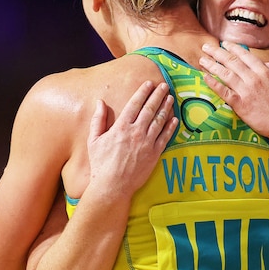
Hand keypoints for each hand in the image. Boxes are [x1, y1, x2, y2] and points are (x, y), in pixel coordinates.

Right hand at [86, 81, 177, 197]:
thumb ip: (98, 119)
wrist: (113, 186)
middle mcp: (136, 132)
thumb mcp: (94, 140)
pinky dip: (171, 127)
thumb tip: (100, 102)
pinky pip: (165, 137)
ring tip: (170, 98)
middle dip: (158, 95)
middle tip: (164, 86)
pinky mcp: (154, 154)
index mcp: (121, 127)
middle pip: (150, 109)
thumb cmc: (101, 164)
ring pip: (160, 121)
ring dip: (166, 107)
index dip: (143, 92)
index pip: (135, 104)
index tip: (149, 83)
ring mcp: (147, 143)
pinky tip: (174, 119)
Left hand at [199, 42, 268, 141]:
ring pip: (225, 74)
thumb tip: (266, 63)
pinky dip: (213, 83)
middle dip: (217, 52)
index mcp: (265, 72)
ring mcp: (246, 91)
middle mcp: (253, 79)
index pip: (245, 55)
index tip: (224, 43)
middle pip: (232, 62)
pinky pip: (223, 91)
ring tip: (202, 59)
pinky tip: (205, 77)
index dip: (233, 48)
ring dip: (212, 65)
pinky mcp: (240, 105)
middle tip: (206, 47)